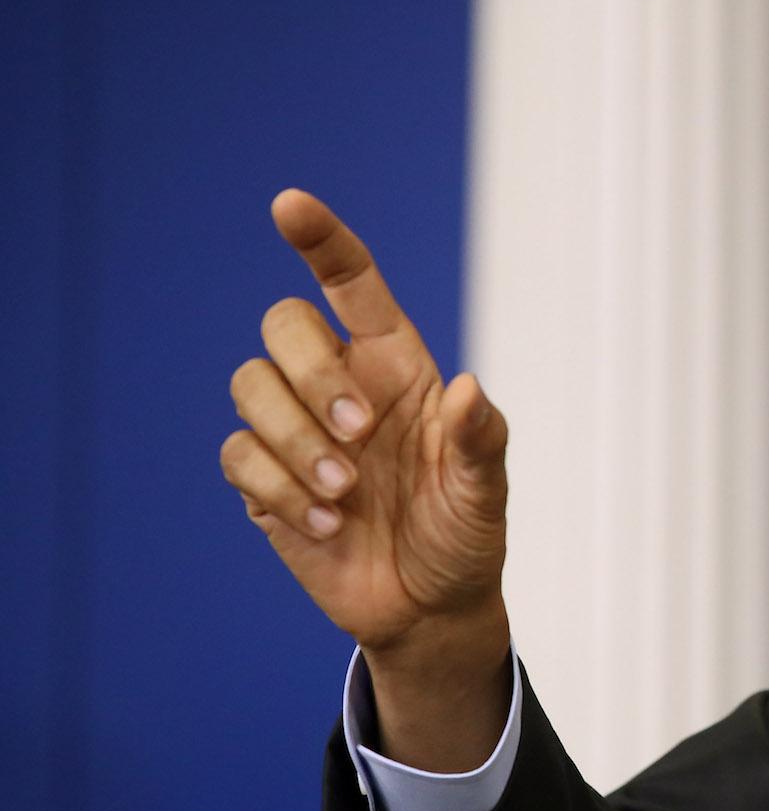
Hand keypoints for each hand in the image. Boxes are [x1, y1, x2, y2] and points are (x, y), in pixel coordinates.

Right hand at [222, 190, 511, 766]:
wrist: (430, 606)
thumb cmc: (464, 531)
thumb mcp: (487, 490)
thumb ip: (482, 440)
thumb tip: (466, 389)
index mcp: (395, 364)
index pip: (350, 282)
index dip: (320, 238)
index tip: (289, 204)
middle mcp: (340, 384)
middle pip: (284, 325)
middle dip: (312, 374)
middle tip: (361, 435)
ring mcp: (297, 430)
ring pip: (249, 386)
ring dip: (294, 440)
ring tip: (347, 495)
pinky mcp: (263, 481)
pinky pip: (239, 456)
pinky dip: (279, 489)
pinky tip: (326, 525)